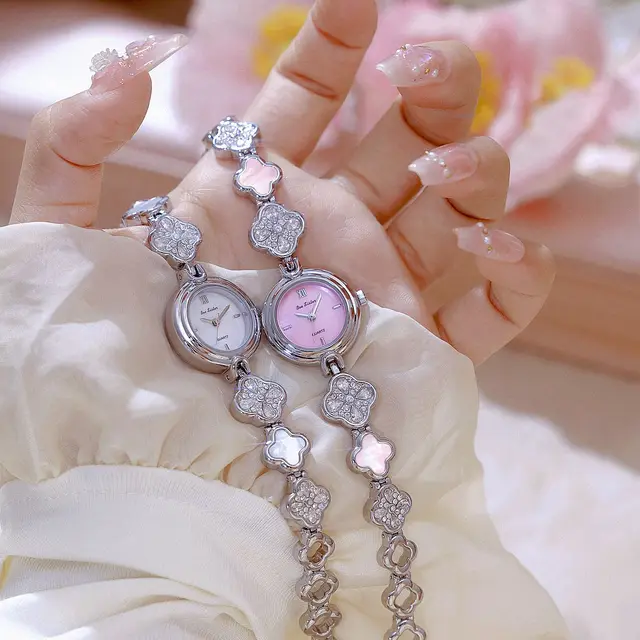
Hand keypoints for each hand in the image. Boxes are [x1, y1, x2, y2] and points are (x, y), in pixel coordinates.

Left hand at [9, 1, 554, 364]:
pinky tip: (492, 243)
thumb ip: (70, 145)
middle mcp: (333, 235)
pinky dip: (518, 266)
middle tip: (415, 69)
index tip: (351, 5)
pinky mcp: (423, 354)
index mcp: (261, 199)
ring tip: (435, 177)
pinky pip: (498, 306)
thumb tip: (131, 70)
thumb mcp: (54, 241)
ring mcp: (386, 291)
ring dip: (475, 169)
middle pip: (408, 138)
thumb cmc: (99, 359)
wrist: (149, 464)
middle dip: (431, 87)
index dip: (333, 49)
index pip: (310, 102)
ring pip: (466, 207)